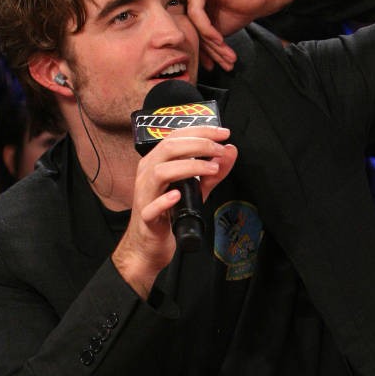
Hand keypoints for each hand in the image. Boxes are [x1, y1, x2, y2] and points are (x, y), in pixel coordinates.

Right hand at [112, 126, 236, 297]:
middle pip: (169, 148)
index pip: (176, 136)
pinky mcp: (146, 217)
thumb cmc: (169, 213)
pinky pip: (151, 207)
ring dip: (190, 167)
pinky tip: (178, 195)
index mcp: (156, 161)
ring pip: (160, 172)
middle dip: (199, 144)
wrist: (149, 244)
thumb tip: (230, 151)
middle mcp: (147, 173)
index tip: (223, 133)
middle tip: (220, 150)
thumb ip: (213, 172)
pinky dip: (165, 199)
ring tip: (211, 170)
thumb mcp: (196, 190)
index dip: (201, 131)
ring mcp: (144, 194)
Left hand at [184, 0, 304, 69]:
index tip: (211, 65)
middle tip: (223, 63)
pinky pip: (196, 13)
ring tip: (227, 59)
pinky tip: (220, 40)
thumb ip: (198, 37)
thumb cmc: (240, 9)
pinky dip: (208, 30)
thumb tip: (184, 55)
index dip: (201, 51)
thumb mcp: (215, 29)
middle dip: (208, 50)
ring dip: (212, 45)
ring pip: (193, 23)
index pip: (187, 30)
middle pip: (189, 27)